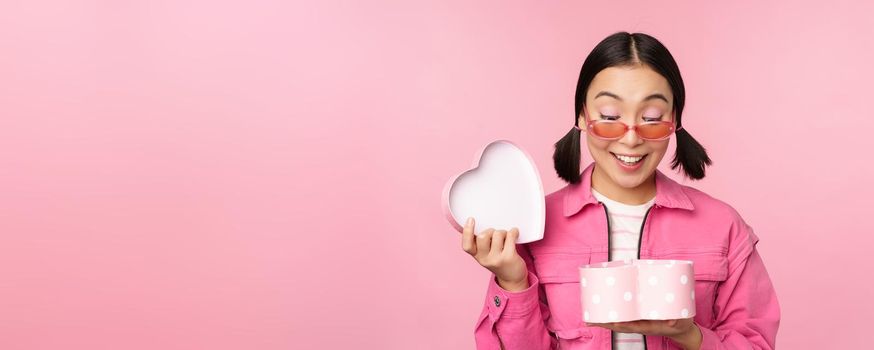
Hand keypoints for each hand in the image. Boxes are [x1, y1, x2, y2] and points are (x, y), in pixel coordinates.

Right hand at [460, 217, 528, 290]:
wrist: (513, 278)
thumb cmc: (499, 261)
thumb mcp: (486, 255)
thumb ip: (481, 244)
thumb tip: (482, 224)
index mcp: (477, 257)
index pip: (467, 246)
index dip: (467, 232)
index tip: (471, 219)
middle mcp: (484, 259)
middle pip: (483, 236)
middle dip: (491, 231)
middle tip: (496, 235)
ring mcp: (496, 259)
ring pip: (497, 234)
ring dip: (504, 232)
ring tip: (506, 238)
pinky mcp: (509, 257)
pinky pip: (510, 236)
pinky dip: (513, 232)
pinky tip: (515, 234)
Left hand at [587, 318, 701, 348]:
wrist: (680, 329)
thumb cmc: (680, 324)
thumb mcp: (682, 322)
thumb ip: (678, 321)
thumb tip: (673, 321)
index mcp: (649, 326)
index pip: (632, 326)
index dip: (622, 324)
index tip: (612, 323)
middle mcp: (640, 325)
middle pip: (619, 325)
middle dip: (604, 323)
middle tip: (589, 320)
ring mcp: (637, 322)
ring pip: (617, 322)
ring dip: (603, 320)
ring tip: (588, 317)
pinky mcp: (637, 318)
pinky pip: (621, 317)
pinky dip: (609, 316)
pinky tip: (600, 312)